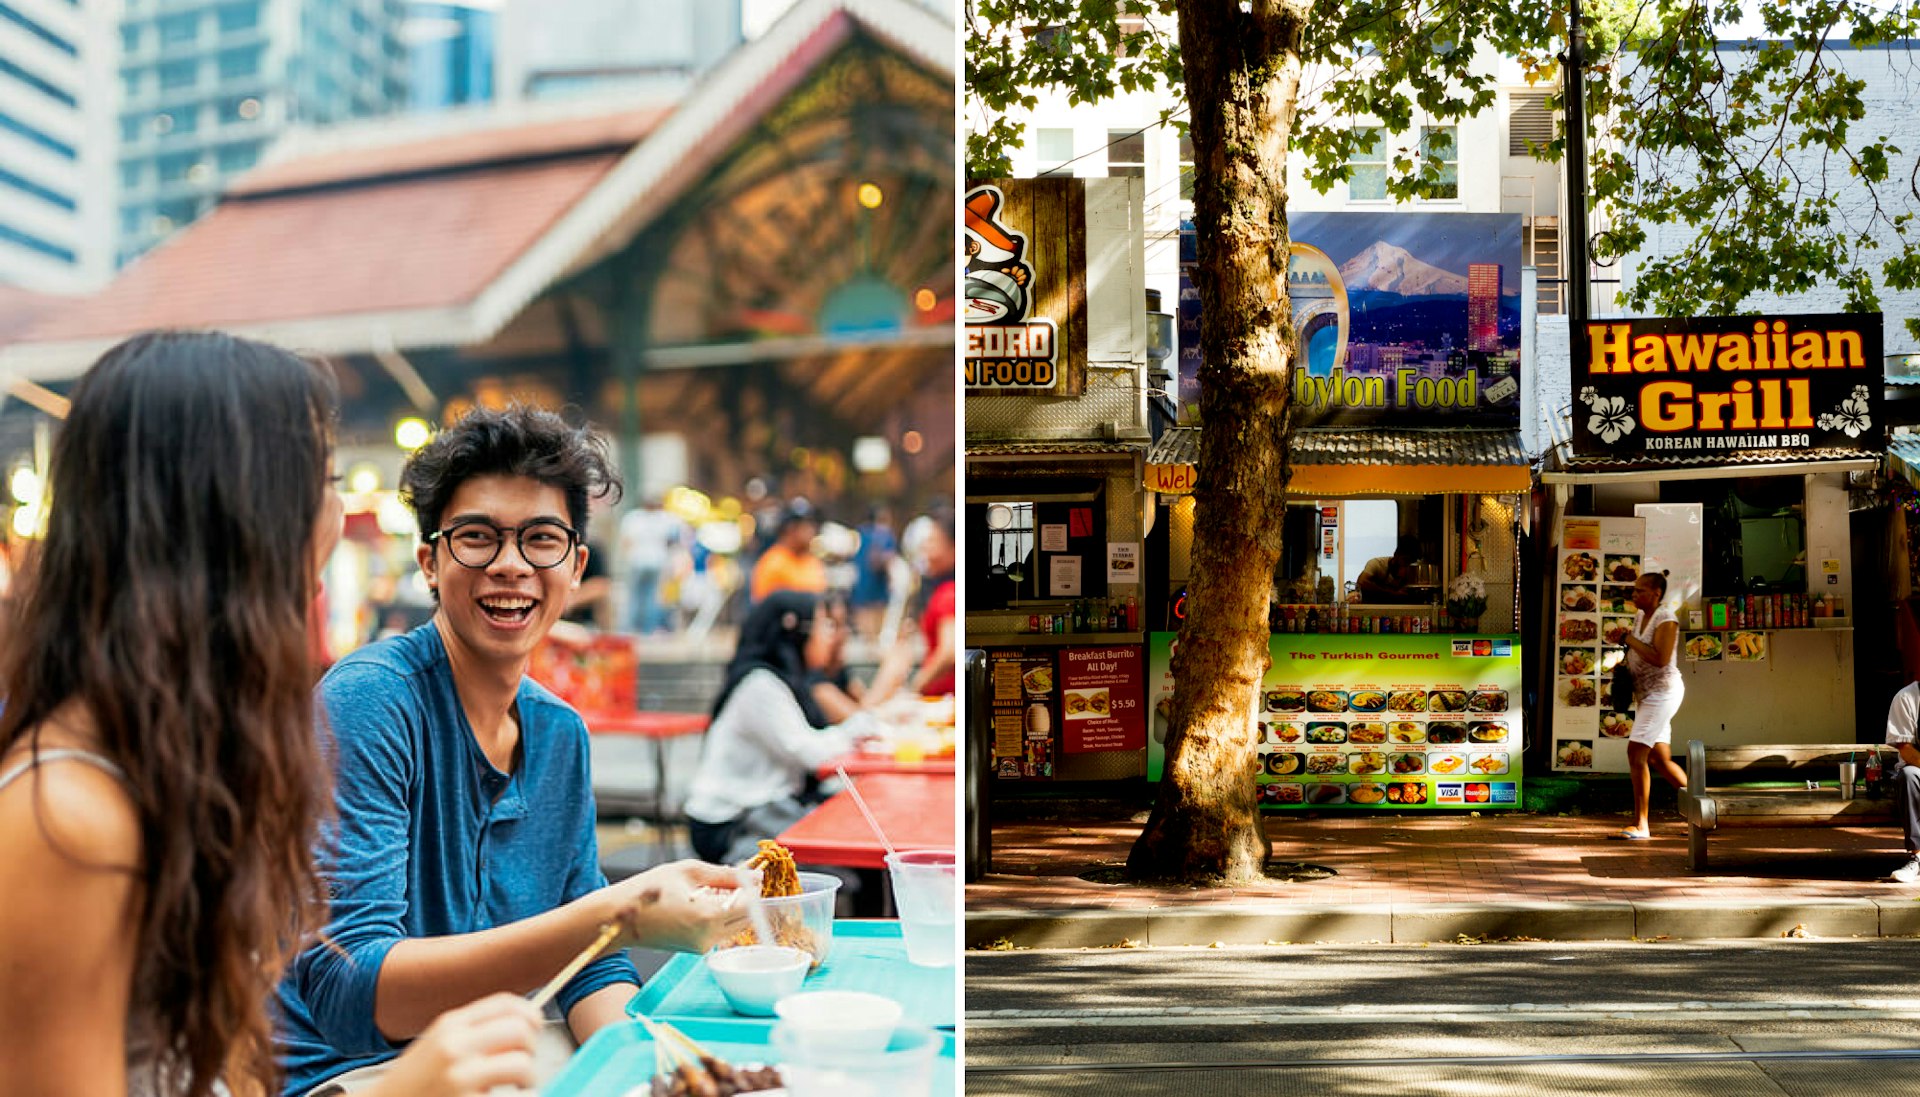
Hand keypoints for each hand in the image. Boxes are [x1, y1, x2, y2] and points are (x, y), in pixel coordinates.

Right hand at [363, 993, 542, 1096]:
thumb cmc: (415, 1082)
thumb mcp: (438, 1043)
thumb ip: (473, 1031)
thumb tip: (524, 1023)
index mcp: (450, 1025)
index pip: (506, 1004)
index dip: (530, 1014)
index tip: (535, 1027)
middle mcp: (455, 1046)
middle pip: (520, 1030)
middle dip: (530, 1047)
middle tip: (524, 1063)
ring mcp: (460, 1076)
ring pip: (522, 1064)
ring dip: (528, 1078)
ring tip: (519, 1086)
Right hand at [598, 859, 752, 953]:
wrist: (620, 917)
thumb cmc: (648, 891)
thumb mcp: (689, 872)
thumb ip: (726, 874)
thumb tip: (754, 876)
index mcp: (708, 917)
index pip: (750, 905)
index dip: (753, 888)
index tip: (750, 875)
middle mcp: (708, 937)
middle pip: (746, 918)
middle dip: (745, 898)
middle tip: (732, 880)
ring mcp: (702, 947)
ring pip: (734, 925)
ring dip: (732, 907)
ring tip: (710, 890)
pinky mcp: (696, 950)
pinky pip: (719, 931)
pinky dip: (719, 916)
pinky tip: (701, 902)